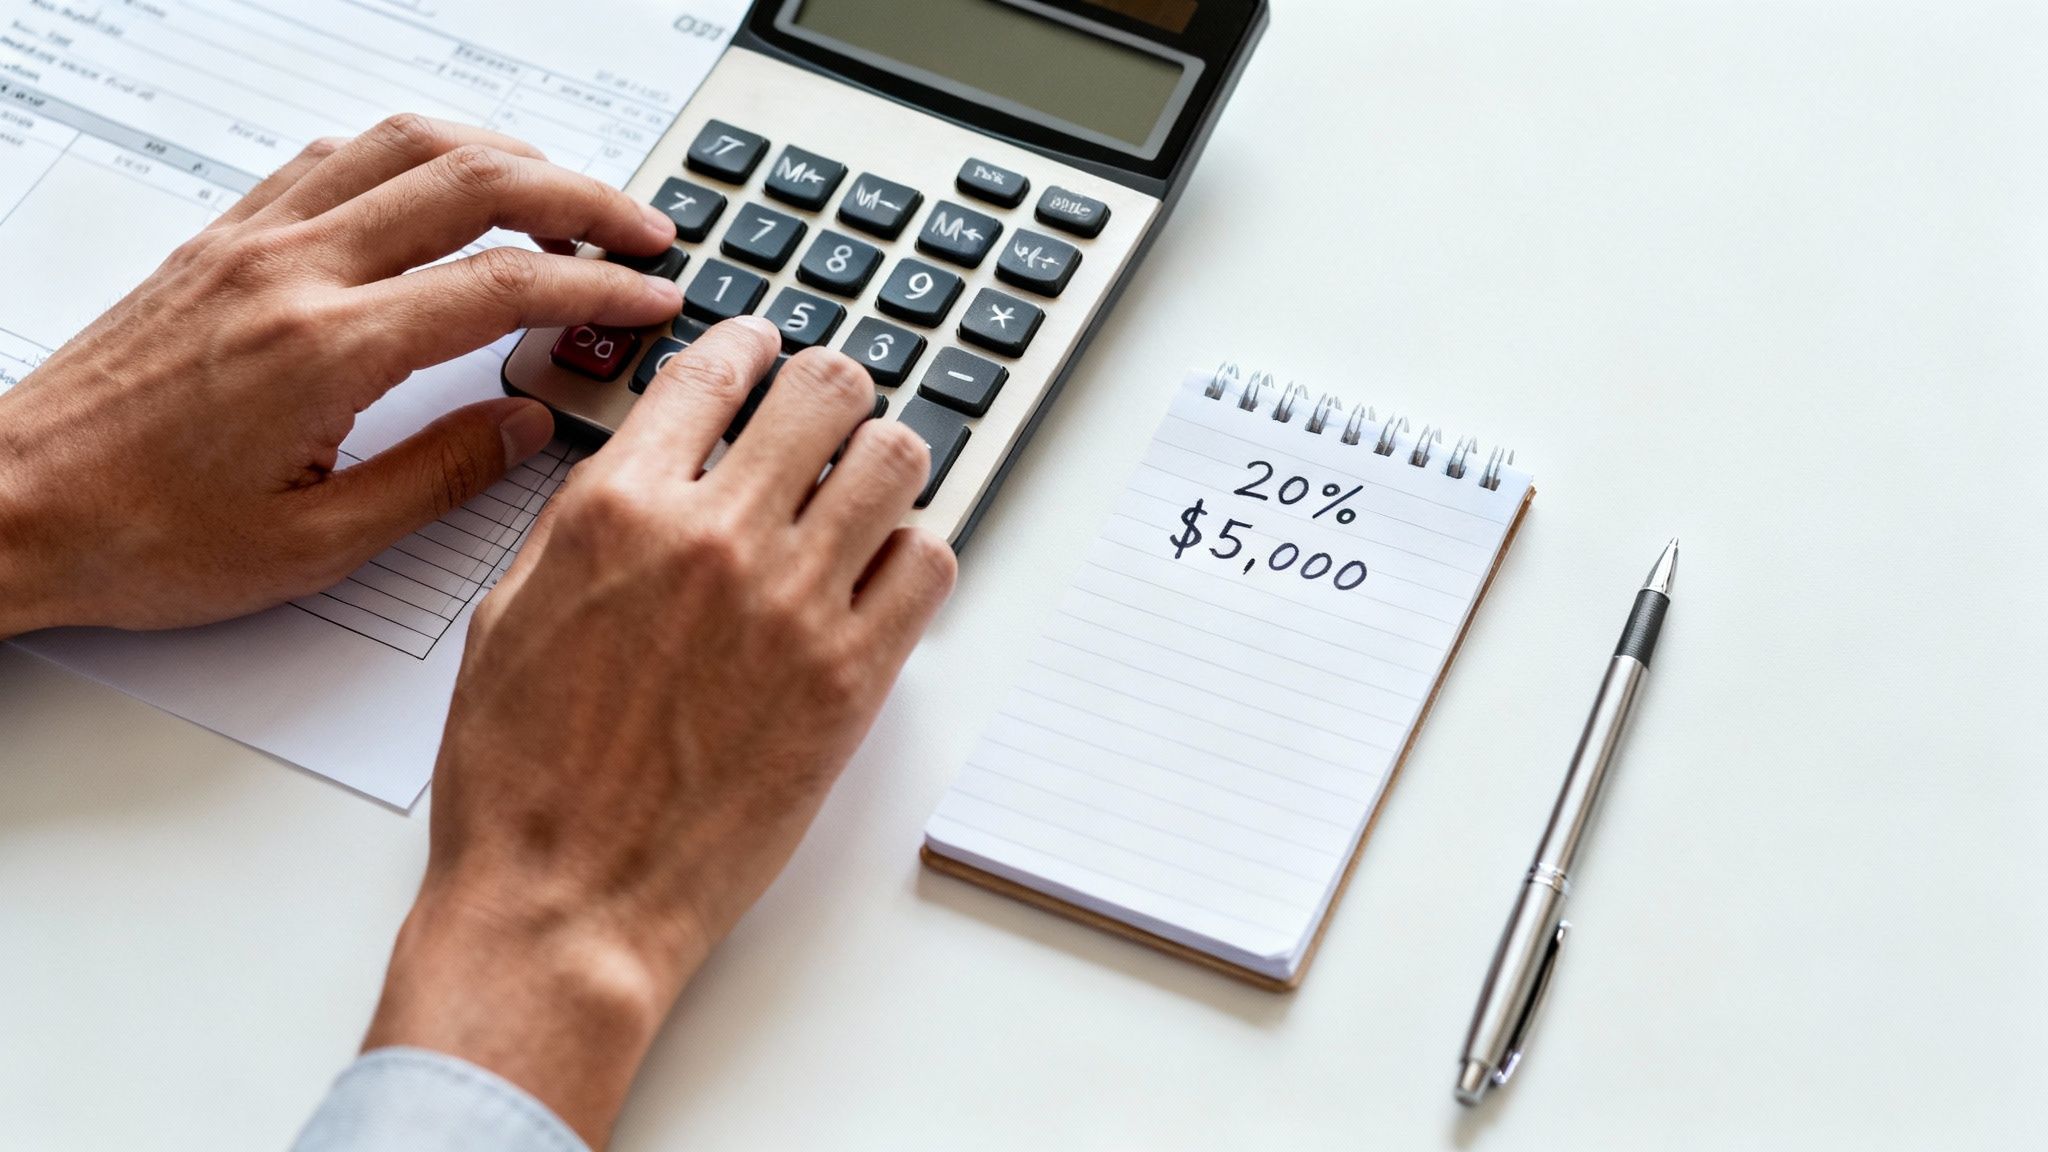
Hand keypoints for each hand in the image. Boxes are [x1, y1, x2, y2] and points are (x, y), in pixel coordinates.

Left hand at [0, 115, 681, 635]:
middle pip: (469, 181)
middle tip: (642, 230)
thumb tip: (527, 428)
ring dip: (504, 155)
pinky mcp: (223, 239)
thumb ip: (440, 477)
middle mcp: (289, 271)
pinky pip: (334, 156)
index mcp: (323, 351)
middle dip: (579, 196)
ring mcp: (251, 241)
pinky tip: (445, 182)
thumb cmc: (144, 536)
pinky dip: (415, 152)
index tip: (653, 297)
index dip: (597, 285)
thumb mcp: (315, 546)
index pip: (500, 286)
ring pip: (404, 143)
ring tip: (565, 195)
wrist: (14, 507)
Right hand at [361, 319, 955, 1145]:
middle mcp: (716, 539)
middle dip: (828, 389)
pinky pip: (929, 564)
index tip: (761, 350)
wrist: (566, 901)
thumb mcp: (509, 614)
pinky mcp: (852, 678)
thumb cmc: (522, 777)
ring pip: (896, 462)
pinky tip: (878, 572)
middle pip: (826, 392)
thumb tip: (647, 466)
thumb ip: (583, 521)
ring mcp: (795, 606)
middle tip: (824, 410)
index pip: (716, 369)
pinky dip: (911, 553)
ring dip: (882, 460)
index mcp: (619, 509)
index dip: (747, 345)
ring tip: (861, 487)